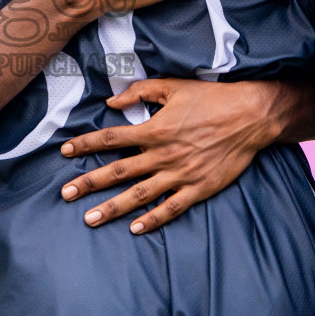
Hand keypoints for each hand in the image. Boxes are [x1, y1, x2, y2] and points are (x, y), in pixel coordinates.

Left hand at [58, 78, 284, 233]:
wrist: (251, 116)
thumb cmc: (211, 98)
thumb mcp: (173, 87)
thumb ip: (140, 92)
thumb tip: (111, 102)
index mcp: (154, 129)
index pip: (111, 138)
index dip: (85, 144)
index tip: (64, 151)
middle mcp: (163, 154)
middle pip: (118, 171)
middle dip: (89, 183)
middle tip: (66, 194)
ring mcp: (181, 174)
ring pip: (139, 195)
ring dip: (113, 207)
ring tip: (90, 218)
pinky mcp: (199, 188)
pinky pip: (172, 208)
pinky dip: (153, 219)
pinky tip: (135, 228)